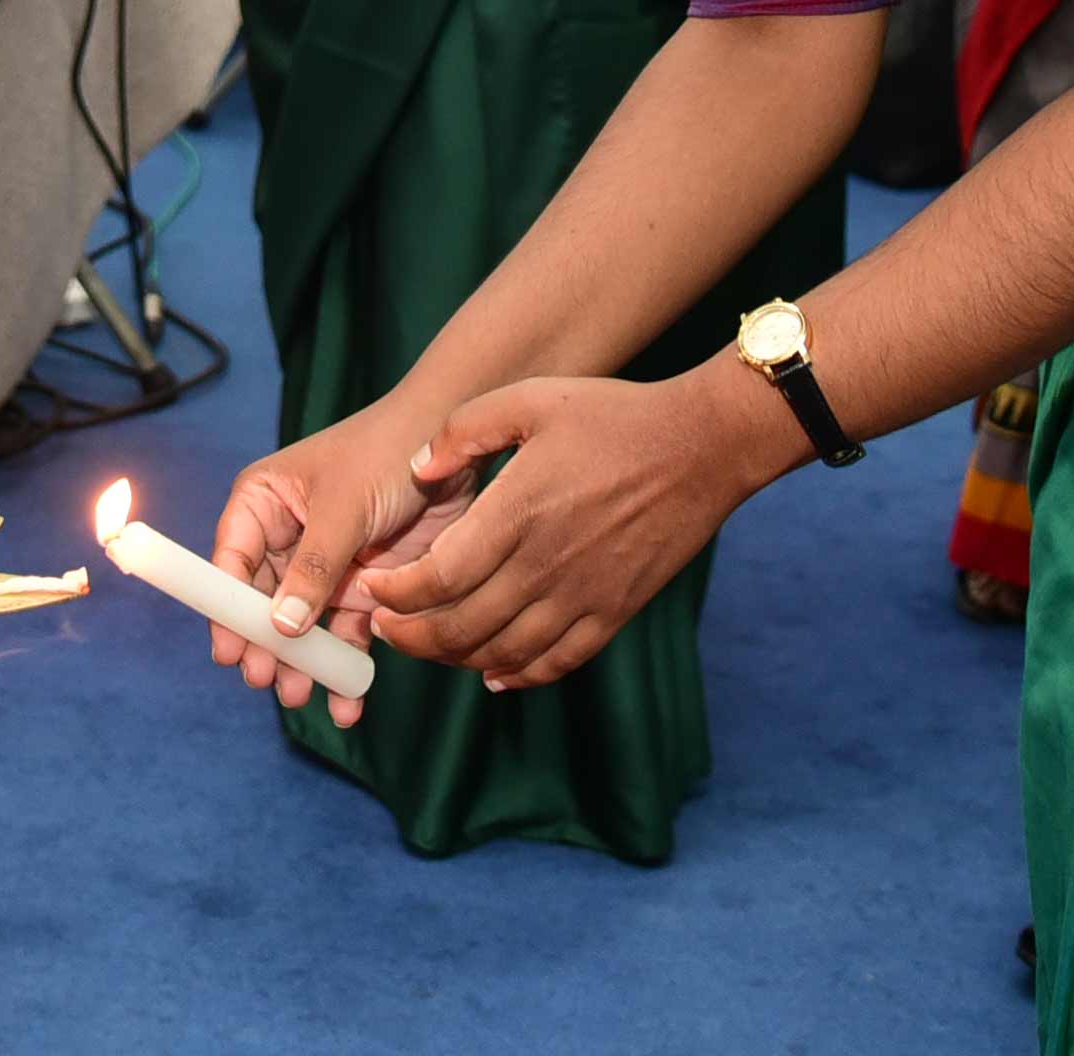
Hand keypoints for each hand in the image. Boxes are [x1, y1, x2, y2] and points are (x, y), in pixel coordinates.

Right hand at [206, 396, 471, 723]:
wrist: (457, 451)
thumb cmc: (386, 453)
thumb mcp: (344, 506)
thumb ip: (313, 567)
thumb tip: (280, 626)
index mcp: (265, 503)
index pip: (231, 562)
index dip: (226, 609)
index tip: (229, 653)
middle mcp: (288, 538)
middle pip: (262, 605)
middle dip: (264, 646)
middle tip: (267, 680)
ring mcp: (325, 568)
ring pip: (302, 628)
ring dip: (301, 665)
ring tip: (300, 696)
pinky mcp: (363, 589)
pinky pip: (345, 636)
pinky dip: (345, 669)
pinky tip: (348, 703)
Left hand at [361, 367, 783, 691]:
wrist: (702, 446)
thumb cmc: (614, 415)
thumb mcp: (530, 398)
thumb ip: (464, 430)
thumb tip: (417, 469)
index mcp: (517, 513)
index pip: (438, 578)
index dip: (395, 594)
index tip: (371, 586)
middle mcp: (545, 565)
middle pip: (461, 627)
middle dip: (411, 635)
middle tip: (384, 625)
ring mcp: (582, 596)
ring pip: (503, 653)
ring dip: (455, 658)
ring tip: (427, 643)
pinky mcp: (614, 612)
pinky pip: (557, 662)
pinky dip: (519, 675)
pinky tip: (494, 672)